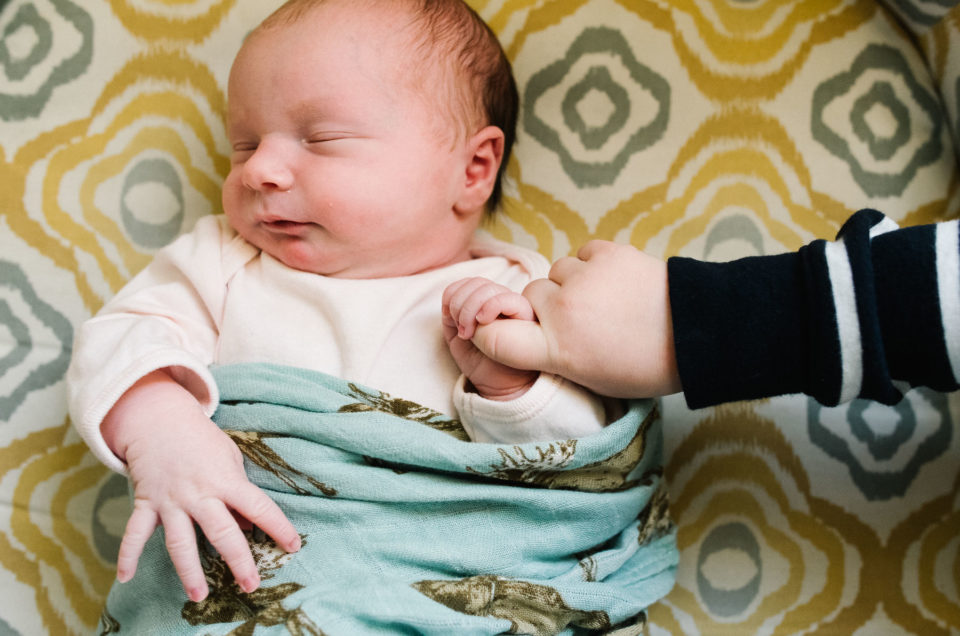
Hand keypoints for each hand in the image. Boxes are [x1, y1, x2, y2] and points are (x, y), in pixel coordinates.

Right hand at [101, 370, 299, 600]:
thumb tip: (250, 529)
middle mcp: (199, 494)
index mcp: (226, 481)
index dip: (278, 527)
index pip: (259, 507)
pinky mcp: (146, 503)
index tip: (293, 546)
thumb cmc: (202, 441)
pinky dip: (127, 554)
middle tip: (251, 585)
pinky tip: (125, 577)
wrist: (160, 420)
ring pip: (180, 541)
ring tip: (199, 595)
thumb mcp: (230, 461)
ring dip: (189, 570)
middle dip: (238, 560)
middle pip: (222, 532)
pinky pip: (135, 532)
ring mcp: (171, 501)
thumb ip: (239, 496)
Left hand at [442, 277, 538, 399]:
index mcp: (486, 304)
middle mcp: (502, 301)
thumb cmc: (482, 364)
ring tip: (469, 332)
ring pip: (489, 288)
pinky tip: (483, 322)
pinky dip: (489, 305)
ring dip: (470, 307)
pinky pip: (508, 298)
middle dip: (459, 302)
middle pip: (477, 282)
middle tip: (461, 328)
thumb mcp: (457, 339)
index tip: (449, 318)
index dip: (453, 293)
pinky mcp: (526, 316)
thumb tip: (449, 300)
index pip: (469, 283)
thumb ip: (451, 318)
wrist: (500, 388)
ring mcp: (514, 307)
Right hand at [468, 241, 681, 397]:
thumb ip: (554, 354)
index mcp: (558, 351)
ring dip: (572, 283)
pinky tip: (617, 283)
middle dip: (547, 306)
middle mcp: (563, 312)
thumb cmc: (645, 364)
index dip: (486, 328)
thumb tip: (530, 331)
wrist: (697, 333)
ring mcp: (584, 279)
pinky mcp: (606, 253)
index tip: (492, 327)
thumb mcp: (591, 378)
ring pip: (556, 272)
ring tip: (604, 300)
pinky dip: (594, 266)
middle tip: (582, 320)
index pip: (493, 336)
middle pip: (529, 296)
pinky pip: (583, 254)